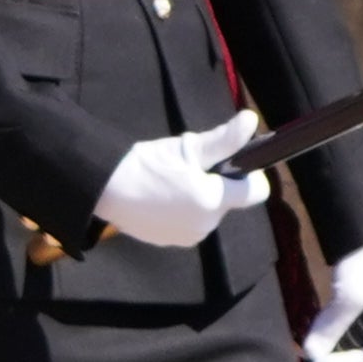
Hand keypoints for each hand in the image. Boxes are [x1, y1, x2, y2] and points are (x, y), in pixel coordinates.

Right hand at [93, 114, 270, 250]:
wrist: (105, 190)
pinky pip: (189, 224)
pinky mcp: (170, 242)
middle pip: (229, 201)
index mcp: (214, 200)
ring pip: (209, 212)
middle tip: (189, 168)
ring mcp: (187, 237)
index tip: (231, 163)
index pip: (257, 192)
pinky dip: (182, 211)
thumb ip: (224, 139)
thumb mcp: (188, 147)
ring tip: (172, 182)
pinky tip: (161, 198)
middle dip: (218, 185)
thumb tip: (250, 119)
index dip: (250, 175)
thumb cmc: (148, 165)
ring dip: (200, 198)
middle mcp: (206, 225)